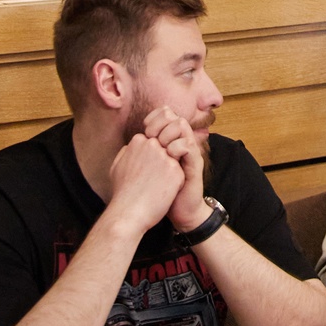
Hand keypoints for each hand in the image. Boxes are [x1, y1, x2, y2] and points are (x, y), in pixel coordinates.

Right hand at [107, 131, 187, 235]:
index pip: (152, 144)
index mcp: (138, 141)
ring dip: (168, 175)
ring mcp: (165, 157)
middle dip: (161, 164)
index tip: (142, 174)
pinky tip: (162, 193)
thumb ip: (126, 152)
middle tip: (150, 182)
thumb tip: (132, 147)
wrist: (128, 213)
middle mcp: (152, 145)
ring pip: (173, 162)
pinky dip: (174, 185)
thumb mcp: (117, 166)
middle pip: (164, 151)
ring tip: (156, 188)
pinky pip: (180, 175)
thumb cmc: (121, 193)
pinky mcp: (176, 171)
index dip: (149, 161)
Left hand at [137, 106, 208, 231]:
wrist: (178, 211)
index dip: (153, 117)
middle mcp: (180, 142)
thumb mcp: (147, 169)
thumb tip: (130, 142)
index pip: (164, 114)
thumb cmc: (160, 192)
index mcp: (170, 140)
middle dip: (159, 121)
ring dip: (167, 132)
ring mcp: (188, 152)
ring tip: (160, 146)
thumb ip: (140, 154)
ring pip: (182, 124)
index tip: (144, 129)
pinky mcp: (194, 164)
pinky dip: (176, 147)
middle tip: (150, 136)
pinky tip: (168, 157)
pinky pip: (188, 145)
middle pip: (172, 114)